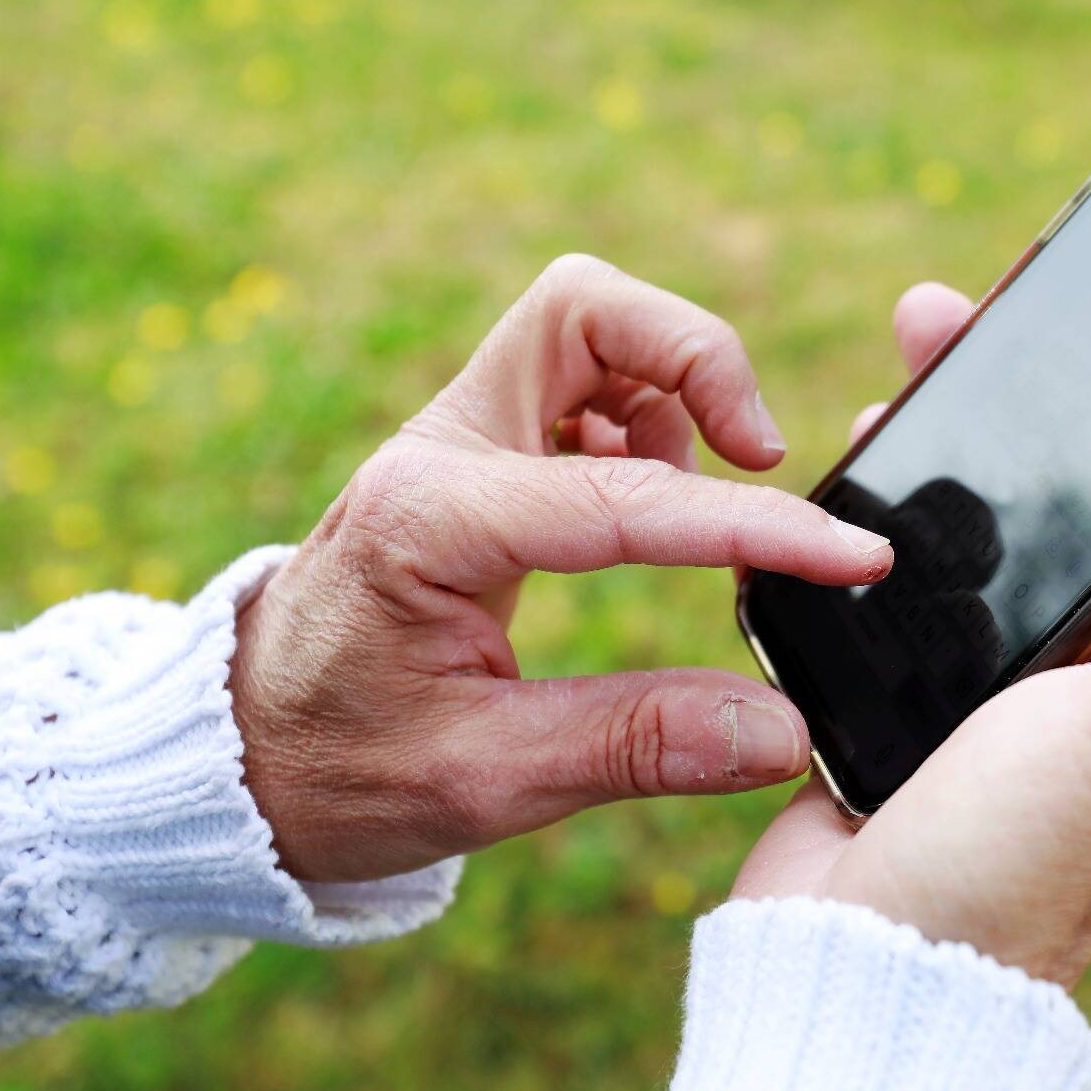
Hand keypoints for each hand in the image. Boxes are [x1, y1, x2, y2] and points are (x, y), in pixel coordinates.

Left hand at [228, 255, 894, 882]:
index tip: (852, 558)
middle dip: (695, 356)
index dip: (756, 527)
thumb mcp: (485, 781)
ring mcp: (454, 440)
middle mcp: (439, 452)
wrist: (237, 756)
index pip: (624, 499)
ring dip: (672, 384)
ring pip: (586, 326)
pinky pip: (579, 382)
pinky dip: (644, 419)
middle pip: (584, 309)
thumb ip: (637, 744)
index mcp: (430, 524)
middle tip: (761, 454)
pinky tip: (654, 503)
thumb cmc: (341, 771)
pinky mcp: (476, 454)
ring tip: (703, 496)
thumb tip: (783, 729)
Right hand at [733, 283, 1090, 985]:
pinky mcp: (889, 685)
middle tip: (946, 313)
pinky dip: (866, 510)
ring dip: (934, 436)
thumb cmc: (1016, 854)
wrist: (859, 959)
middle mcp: (1074, 657)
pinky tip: (841, 467)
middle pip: (1054, 487)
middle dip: (1012, 390)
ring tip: (893, 377)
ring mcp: (977, 670)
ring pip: (963, 517)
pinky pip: (882, 570)